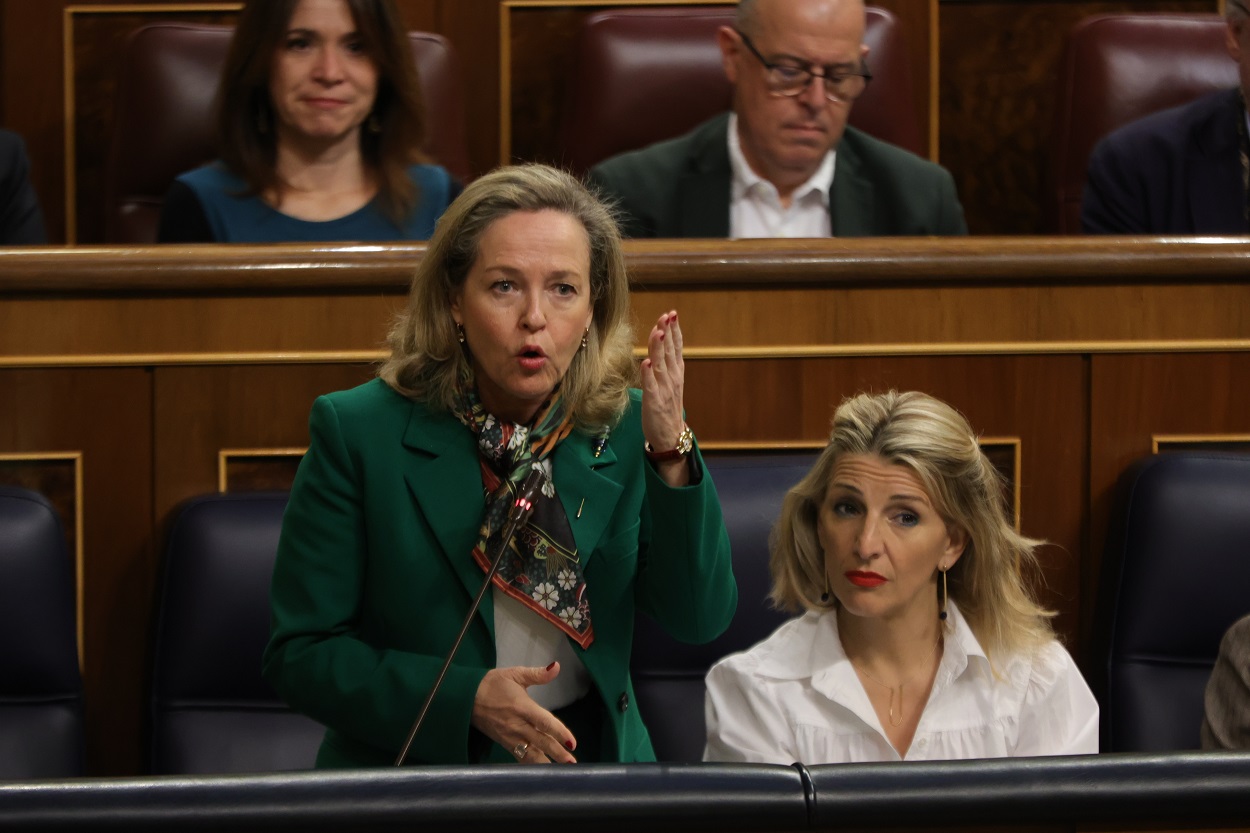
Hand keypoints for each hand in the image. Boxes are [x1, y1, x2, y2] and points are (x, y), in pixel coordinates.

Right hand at [471, 663, 576, 763]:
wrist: (466, 697)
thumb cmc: (493, 684)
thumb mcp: (514, 674)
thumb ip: (537, 674)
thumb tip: (556, 667)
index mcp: (522, 707)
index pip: (544, 722)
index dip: (559, 733)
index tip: (572, 743)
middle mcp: (517, 725)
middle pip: (540, 742)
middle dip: (557, 753)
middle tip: (572, 764)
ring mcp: (510, 737)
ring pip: (530, 754)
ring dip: (546, 763)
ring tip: (561, 772)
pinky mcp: (504, 744)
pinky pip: (520, 757)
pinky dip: (531, 765)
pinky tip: (542, 771)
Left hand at [640, 310, 688, 486]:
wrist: (670, 436)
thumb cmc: (667, 408)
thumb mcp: (670, 382)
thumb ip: (666, 364)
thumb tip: (660, 344)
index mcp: (676, 373)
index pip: (676, 347)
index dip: (675, 330)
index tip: (672, 315)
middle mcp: (672, 378)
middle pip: (669, 351)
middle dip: (667, 332)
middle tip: (667, 316)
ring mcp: (663, 389)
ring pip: (660, 364)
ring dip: (659, 347)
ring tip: (659, 331)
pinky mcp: (654, 401)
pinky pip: (650, 385)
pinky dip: (648, 374)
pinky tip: (646, 362)